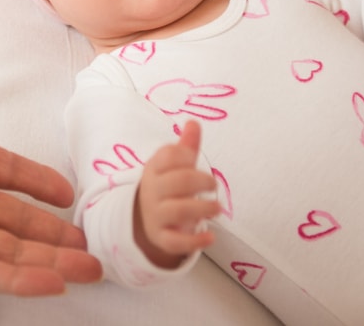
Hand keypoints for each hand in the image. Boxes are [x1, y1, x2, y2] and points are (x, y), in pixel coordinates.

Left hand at [0, 23, 102, 295]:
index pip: (7, 171)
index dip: (38, 182)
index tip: (68, 193)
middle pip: (16, 218)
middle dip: (55, 232)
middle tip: (92, 243)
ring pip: (10, 249)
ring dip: (49, 259)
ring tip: (89, 268)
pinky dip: (21, 278)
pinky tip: (52, 281)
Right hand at [133, 121, 220, 268]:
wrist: (146, 217)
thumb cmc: (167, 185)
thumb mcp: (174, 165)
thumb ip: (186, 146)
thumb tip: (193, 122)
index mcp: (155, 168)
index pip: (168, 156)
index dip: (185, 155)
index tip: (193, 158)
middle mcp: (152, 191)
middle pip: (177, 182)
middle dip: (201, 181)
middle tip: (213, 186)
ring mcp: (155, 215)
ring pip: (178, 211)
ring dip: (202, 209)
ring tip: (218, 209)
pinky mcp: (161, 237)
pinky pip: (174, 241)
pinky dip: (194, 241)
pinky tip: (210, 237)